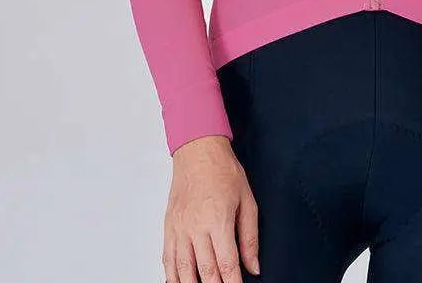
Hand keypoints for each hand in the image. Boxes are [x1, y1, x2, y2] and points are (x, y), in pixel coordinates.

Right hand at [163, 135, 259, 281]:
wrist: (198, 151)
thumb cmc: (223, 171)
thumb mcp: (247, 200)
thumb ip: (250, 236)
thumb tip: (254, 265)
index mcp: (218, 220)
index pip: (227, 264)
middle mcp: (196, 227)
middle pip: (206, 272)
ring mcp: (179, 229)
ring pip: (184, 270)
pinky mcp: (169, 227)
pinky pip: (168, 259)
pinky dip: (173, 276)